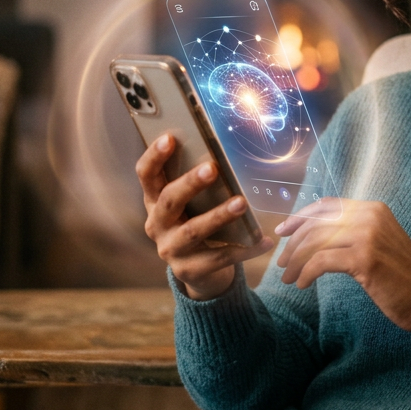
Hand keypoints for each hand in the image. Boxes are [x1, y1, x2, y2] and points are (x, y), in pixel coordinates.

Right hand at [137, 134, 274, 300]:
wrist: (201, 272)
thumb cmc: (198, 223)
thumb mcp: (191, 205)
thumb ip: (197, 185)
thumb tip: (222, 154)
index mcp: (154, 202)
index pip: (146, 175)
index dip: (155, 156)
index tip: (169, 138)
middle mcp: (157, 225)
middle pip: (168, 201)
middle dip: (190, 184)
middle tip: (212, 168)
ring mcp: (170, 250)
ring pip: (193, 231)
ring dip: (218, 216)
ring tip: (241, 203)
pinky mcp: (189, 271)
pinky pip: (219, 258)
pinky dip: (244, 249)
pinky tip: (264, 241)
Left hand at [275, 199, 410, 331]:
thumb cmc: (400, 277)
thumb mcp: (378, 243)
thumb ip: (353, 232)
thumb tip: (314, 234)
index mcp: (372, 208)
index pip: (326, 205)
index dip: (300, 217)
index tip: (282, 232)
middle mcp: (370, 216)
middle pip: (316, 224)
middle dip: (293, 244)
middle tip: (281, 263)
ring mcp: (368, 235)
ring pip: (315, 242)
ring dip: (296, 262)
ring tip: (288, 278)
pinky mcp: (364, 257)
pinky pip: (321, 262)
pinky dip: (306, 273)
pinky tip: (302, 284)